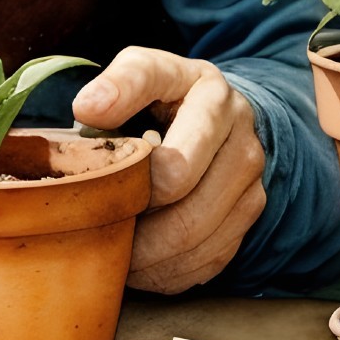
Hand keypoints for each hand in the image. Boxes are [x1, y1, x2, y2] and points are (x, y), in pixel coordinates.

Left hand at [72, 48, 266, 292]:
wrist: (220, 115)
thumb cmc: (168, 94)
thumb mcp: (146, 68)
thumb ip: (121, 81)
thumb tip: (87, 108)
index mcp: (212, 97)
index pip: (173, 144)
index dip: (136, 169)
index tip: (101, 179)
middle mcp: (241, 139)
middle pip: (181, 196)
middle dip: (132, 216)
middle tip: (93, 223)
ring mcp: (252, 180)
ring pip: (194, 237)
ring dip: (146, 254)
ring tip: (111, 247)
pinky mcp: (251, 214)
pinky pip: (208, 260)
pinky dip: (168, 271)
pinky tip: (141, 261)